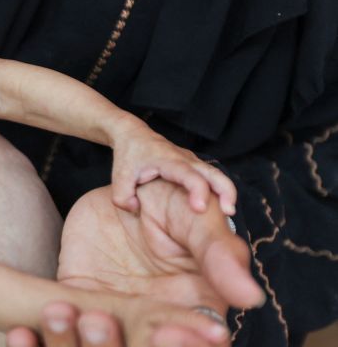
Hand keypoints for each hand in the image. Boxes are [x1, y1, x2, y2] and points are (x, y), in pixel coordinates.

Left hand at [7, 180, 261, 346]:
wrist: (121, 190)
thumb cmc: (169, 205)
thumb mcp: (196, 220)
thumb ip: (220, 254)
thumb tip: (247, 298)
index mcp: (190, 327)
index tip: (165, 339)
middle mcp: (146, 343)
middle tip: (100, 322)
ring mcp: (104, 335)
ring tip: (60, 312)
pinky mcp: (66, 321)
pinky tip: (19, 333)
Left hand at [110, 122, 236, 214]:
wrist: (133, 134)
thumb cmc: (128, 156)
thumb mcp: (118, 177)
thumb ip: (122, 198)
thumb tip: (136, 210)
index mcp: (167, 161)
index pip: (188, 175)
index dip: (197, 191)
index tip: (200, 208)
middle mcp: (184, 159)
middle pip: (213, 173)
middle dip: (225, 191)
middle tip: (228, 212)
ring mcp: (191, 160)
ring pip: (216, 174)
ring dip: (226, 191)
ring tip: (228, 212)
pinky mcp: (193, 165)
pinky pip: (211, 177)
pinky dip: (219, 190)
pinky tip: (219, 207)